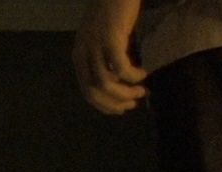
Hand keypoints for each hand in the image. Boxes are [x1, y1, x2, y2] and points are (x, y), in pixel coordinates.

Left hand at [72, 0, 147, 114]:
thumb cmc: (112, 13)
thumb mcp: (101, 41)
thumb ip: (103, 60)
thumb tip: (118, 83)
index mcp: (79, 56)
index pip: (87, 92)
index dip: (105, 105)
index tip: (122, 108)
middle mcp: (83, 54)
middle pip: (94, 93)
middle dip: (115, 104)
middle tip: (133, 104)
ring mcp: (95, 47)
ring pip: (107, 84)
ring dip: (126, 93)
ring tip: (141, 91)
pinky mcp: (110, 39)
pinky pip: (121, 69)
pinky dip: (133, 76)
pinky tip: (143, 73)